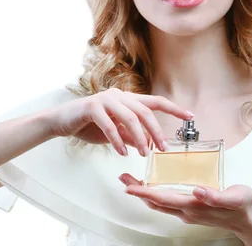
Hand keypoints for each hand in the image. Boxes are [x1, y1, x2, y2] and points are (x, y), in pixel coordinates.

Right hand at [45, 88, 192, 156]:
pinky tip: (122, 153)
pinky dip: (118, 141)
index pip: (154, 101)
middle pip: (145, 111)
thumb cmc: (89, 125)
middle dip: (156, 131)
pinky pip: (110, 125)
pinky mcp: (92, 107)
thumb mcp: (115, 133)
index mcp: (126, 99)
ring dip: (139, 138)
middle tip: (163, 149)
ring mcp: (105, 99)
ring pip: (130, 117)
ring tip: (143, 154)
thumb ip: (131, 136)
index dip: (173, 108)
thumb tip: (149, 144)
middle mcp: (118, 96)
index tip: (190, 116)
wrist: (61, 121)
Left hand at [119, 173, 251, 232]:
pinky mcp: (191, 209)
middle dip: (138, 190)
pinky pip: (167, 202)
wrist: (250, 220)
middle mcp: (187, 211)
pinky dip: (155, 194)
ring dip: (144, 192)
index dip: (144, 192)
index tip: (129, 186)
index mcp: (194, 206)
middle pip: (156, 201)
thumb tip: (198, 191)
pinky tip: (153, 186)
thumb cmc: (243, 206)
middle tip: (123, 178)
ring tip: (131, 181)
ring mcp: (188, 212)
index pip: (163, 198)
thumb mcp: (235, 197)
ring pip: (160, 203)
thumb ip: (217, 196)